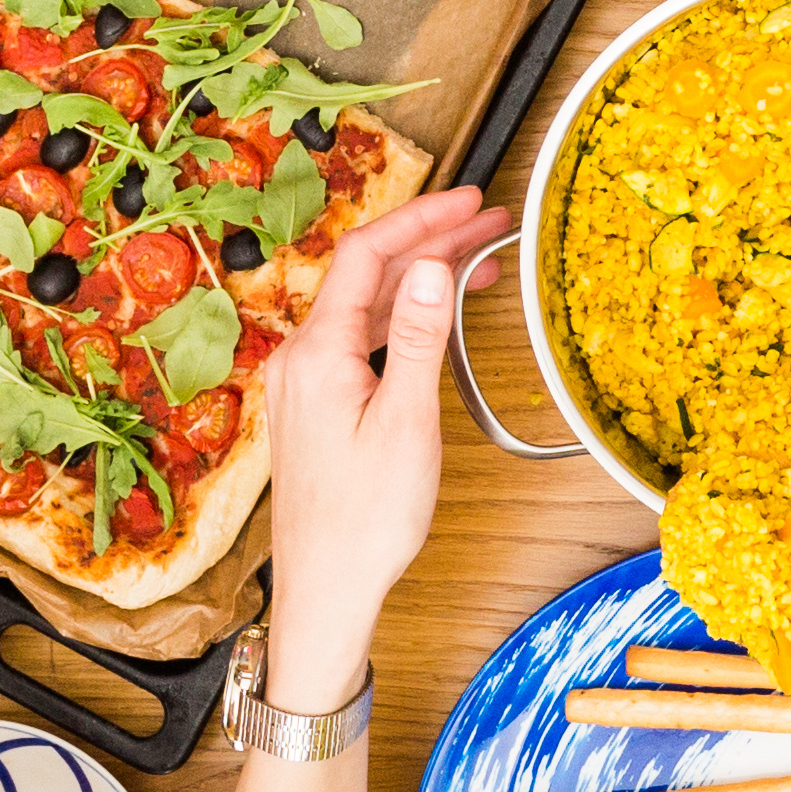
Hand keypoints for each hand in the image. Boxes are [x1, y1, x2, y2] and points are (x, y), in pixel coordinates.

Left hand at [252, 190, 510, 700]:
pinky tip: (433, 321)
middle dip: (428, 242)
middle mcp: (301, 359)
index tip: (468, 202)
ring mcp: (305, 382)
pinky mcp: (315, 406)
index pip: (367, 256)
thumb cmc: (365, 522)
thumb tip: (428, 267)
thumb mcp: (406, 424)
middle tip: (489, 225)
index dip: (421, 219)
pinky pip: (359, 340)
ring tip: (478, 266)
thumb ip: (416, 339)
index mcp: (318, 354)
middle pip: (366, 276)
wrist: (326, 590)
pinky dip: (402, 319)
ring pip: (365, 308)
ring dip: (419, 281)